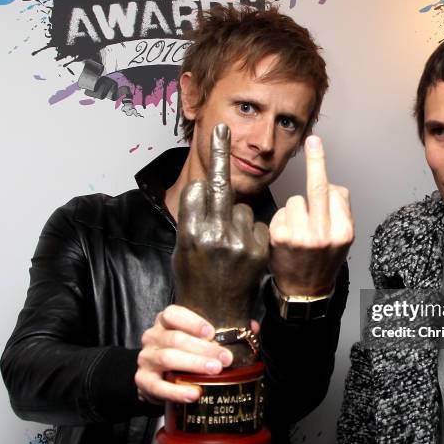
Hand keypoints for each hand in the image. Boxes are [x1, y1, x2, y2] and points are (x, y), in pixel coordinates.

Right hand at [135, 306, 261, 403]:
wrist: (156, 377)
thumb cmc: (183, 353)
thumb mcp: (199, 339)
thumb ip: (225, 331)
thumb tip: (252, 327)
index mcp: (166, 322)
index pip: (172, 314)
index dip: (192, 322)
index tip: (212, 332)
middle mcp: (153, 337)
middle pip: (176, 339)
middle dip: (204, 349)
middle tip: (225, 358)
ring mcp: (146, 359)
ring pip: (168, 358)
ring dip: (194, 365)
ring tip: (215, 371)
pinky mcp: (143, 381)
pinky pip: (159, 386)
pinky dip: (177, 391)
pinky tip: (194, 394)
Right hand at [172, 124, 269, 331]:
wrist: (218, 316)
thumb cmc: (196, 282)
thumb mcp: (182, 249)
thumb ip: (192, 219)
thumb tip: (203, 190)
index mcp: (190, 232)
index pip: (198, 189)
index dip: (202, 190)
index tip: (206, 169)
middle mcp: (215, 234)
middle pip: (220, 185)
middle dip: (220, 153)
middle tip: (222, 128)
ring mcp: (240, 242)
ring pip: (243, 209)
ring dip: (238, 219)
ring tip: (231, 246)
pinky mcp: (260, 250)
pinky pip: (259, 226)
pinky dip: (253, 234)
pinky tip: (246, 254)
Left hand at [269, 136, 353, 295]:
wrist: (305, 291)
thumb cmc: (323, 260)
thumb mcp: (344, 239)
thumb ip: (340, 211)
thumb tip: (329, 183)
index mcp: (344, 231)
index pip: (336, 191)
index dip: (326, 182)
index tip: (317, 147)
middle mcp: (324, 234)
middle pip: (318, 187)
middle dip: (316, 160)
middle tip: (313, 140)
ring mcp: (301, 237)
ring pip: (295, 200)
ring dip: (295, 210)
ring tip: (298, 231)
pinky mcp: (281, 239)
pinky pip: (281, 212)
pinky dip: (282, 220)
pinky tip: (286, 237)